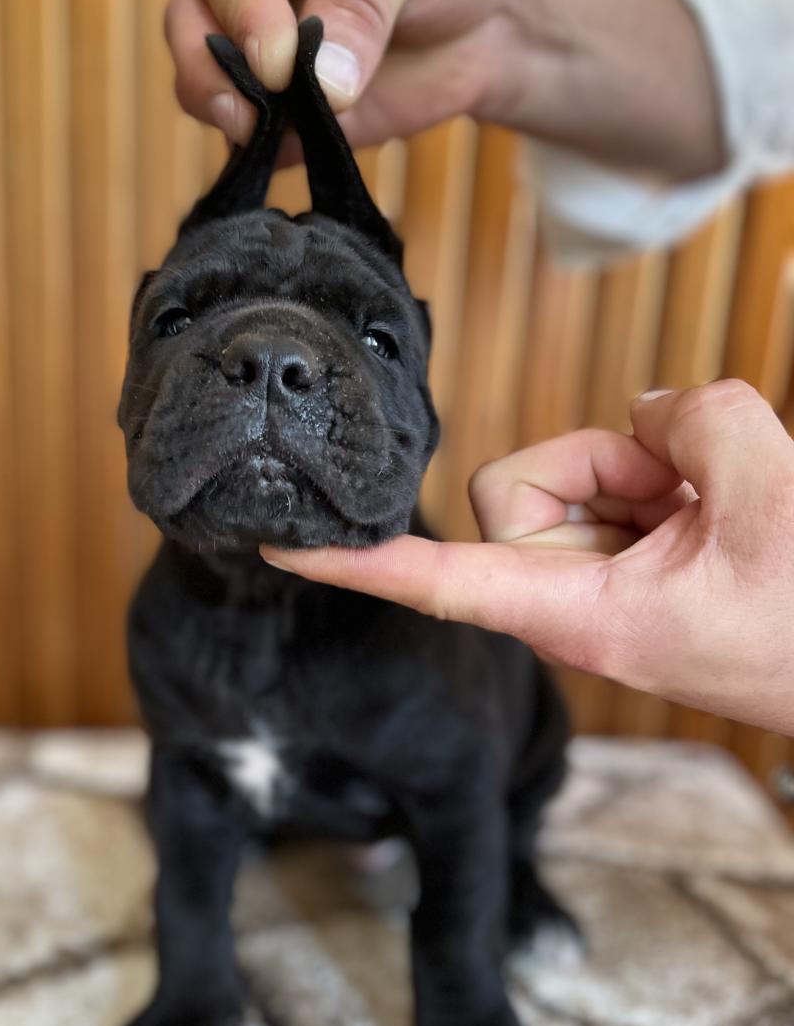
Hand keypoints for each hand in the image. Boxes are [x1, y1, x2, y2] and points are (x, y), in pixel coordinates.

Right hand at [167, 0, 722, 176]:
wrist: (490, 18)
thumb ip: (363, 2)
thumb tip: (323, 83)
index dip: (245, 13)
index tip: (279, 64)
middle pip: (190, 22)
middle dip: (207, 69)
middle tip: (247, 111)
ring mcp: (256, 54)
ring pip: (202, 81)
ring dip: (222, 113)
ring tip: (260, 132)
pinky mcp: (279, 115)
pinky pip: (248, 139)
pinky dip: (259, 154)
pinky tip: (287, 154)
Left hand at [264, 381, 793, 735]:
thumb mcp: (768, 496)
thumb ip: (694, 424)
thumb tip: (651, 411)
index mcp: (579, 614)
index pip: (437, 582)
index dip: (356, 561)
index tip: (281, 546)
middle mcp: (572, 600)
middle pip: (517, 492)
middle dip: (596, 464)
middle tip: (686, 492)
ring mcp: (601, 582)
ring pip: (573, 478)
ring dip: (647, 470)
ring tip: (720, 511)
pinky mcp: (630, 564)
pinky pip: (617, 487)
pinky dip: (666, 478)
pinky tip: (718, 509)